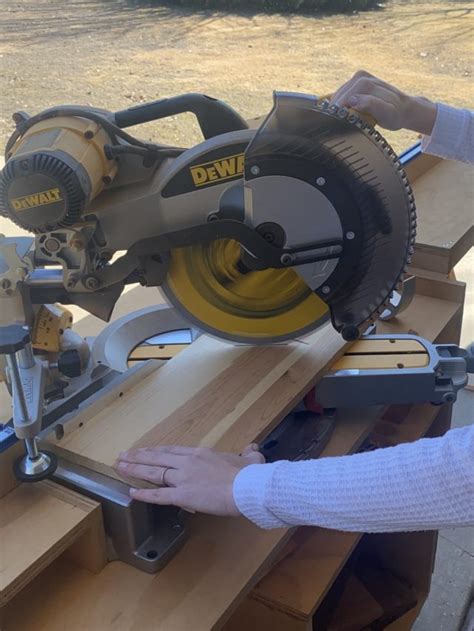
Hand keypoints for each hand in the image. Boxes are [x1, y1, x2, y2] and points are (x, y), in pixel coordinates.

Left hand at [115, 444, 264, 515]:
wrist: (248, 486)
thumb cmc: (249, 473)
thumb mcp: (250, 459)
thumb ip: (249, 453)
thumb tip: (253, 449)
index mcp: (200, 454)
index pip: (172, 451)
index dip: (155, 451)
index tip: (144, 451)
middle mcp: (188, 462)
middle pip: (157, 458)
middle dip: (138, 457)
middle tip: (122, 456)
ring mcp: (183, 478)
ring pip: (154, 472)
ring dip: (135, 469)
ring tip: (120, 467)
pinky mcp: (183, 495)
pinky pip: (159, 495)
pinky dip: (144, 494)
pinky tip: (131, 492)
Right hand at [330, 70, 436, 135]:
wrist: (403, 108)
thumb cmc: (394, 114)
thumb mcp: (386, 114)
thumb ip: (371, 106)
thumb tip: (352, 100)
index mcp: (365, 84)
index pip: (342, 100)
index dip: (337, 114)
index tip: (337, 127)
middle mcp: (361, 76)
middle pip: (337, 98)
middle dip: (336, 112)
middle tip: (341, 126)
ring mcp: (357, 77)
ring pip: (337, 96)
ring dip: (337, 109)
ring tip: (344, 120)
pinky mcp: (355, 80)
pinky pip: (341, 94)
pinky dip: (341, 105)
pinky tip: (347, 113)